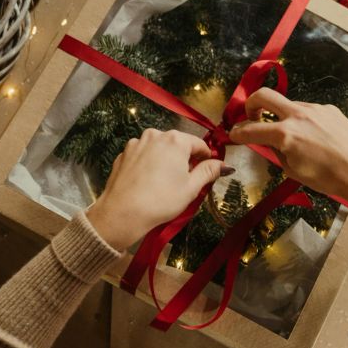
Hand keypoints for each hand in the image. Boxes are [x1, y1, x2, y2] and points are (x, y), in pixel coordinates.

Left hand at [85, 129, 231, 250]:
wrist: (121, 213)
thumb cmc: (162, 200)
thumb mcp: (191, 188)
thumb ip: (208, 172)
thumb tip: (225, 165)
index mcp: (176, 140)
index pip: (199, 144)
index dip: (206, 158)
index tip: (207, 172)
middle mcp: (155, 135)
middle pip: (178, 144)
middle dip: (184, 159)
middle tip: (185, 182)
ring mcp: (136, 143)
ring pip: (159, 149)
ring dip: (165, 160)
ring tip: (164, 183)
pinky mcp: (123, 154)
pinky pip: (142, 155)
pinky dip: (148, 164)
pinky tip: (147, 183)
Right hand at [229, 88, 347, 214]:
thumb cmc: (328, 178)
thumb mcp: (294, 170)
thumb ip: (276, 153)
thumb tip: (267, 143)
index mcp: (285, 134)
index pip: (250, 129)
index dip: (237, 133)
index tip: (233, 134)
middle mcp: (297, 115)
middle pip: (264, 96)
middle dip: (250, 104)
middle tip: (251, 117)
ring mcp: (315, 109)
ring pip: (288, 105)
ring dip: (281, 116)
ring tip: (290, 137)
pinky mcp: (329, 109)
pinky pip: (307, 111)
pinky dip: (301, 121)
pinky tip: (314, 138)